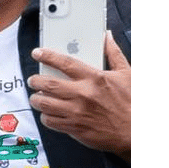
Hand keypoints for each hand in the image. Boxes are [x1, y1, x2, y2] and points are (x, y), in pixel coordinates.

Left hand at [28, 32, 130, 155]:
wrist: (135, 131)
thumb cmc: (132, 102)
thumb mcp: (126, 73)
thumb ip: (114, 53)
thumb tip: (106, 36)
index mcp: (95, 78)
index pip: (65, 63)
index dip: (48, 56)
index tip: (37, 53)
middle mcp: (83, 94)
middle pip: (49, 84)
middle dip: (35, 80)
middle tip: (33, 80)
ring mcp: (77, 112)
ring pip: (45, 104)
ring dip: (36, 99)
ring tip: (36, 96)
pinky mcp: (75, 128)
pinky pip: (51, 121)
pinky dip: (45, 116)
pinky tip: (47, 113)